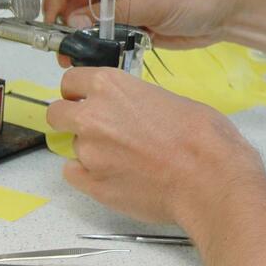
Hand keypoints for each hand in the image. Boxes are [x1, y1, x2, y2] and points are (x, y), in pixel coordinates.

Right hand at [42, 0, 238, 60]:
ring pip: (85, 14)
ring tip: (71, 55)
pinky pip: (102, 29)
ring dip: (77, 33)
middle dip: (63, 17)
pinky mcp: (130, 18)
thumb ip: (111, 12)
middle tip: (59, 43)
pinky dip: (94, 41)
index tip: (52, 17)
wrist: (227, 11)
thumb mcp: (152, 0)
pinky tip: (90, 54)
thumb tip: (74, 22)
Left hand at [46, 66, 264, 225]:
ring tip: (123, 157)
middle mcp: (92, 116)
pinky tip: (114, 174)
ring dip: (90, 148)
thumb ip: (138, 102)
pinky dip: (88, 173)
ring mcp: (88, 153)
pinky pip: (74, 174)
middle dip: (71, 118)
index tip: (87, 97)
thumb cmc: (202, 137)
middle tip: (96, 127)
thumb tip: (133, 111)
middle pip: (57, 113)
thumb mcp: (171, 100)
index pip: (71, 80)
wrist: (208, 179)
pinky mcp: (92, 185)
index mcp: (111, 86)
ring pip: (71, 146)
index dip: (80, 90)